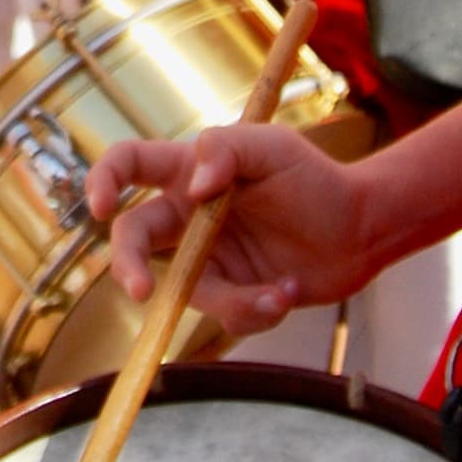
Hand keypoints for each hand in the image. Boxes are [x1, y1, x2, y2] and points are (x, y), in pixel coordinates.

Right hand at [82, 121, 375, 338]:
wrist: (361, 231)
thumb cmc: (316, 179)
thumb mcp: (275, 148)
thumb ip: (228, 150)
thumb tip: (194, 186)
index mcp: (187, 171)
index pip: (129, 165)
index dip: (102, 181)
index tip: (100, 207)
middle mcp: (188, 217)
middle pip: (133, 240)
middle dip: (130, 269)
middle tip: (142, 293)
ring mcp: (207, 259)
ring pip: (186, 290)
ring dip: (233, 299)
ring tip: (282, 290)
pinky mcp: (230, 294)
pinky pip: (225, 313)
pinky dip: (258, 308)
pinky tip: (288, 290)